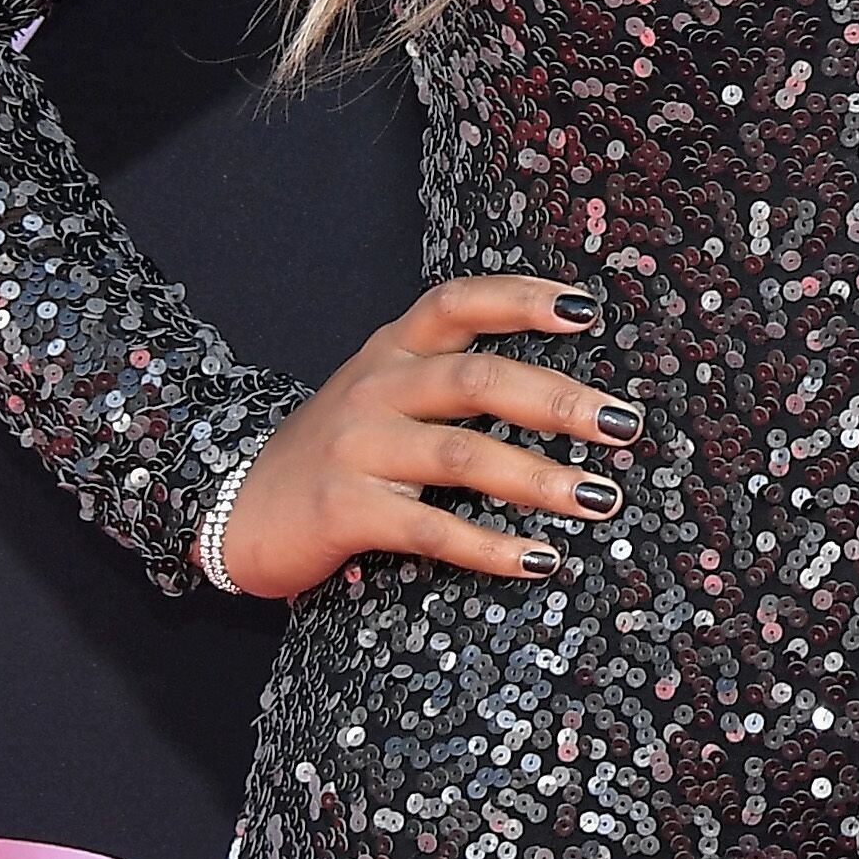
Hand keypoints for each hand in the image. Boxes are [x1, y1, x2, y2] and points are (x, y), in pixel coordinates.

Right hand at [218, 275, 634, 595]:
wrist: (234, 506)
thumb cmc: (335, 452)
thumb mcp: (382, 394)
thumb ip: (451, 378)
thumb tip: (567, 393)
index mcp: (391, 349)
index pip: (457, 302)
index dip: (520, 299)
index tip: (586, 312)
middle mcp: (375, 387)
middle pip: (477, 380)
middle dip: (559, 403)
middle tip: (624, 425)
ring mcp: (356, 448)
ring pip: (462, 456)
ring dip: (540, 480)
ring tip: (601, 499)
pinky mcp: (344, 510)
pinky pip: (430, 529)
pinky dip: (490, 547)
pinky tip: (539, 559)